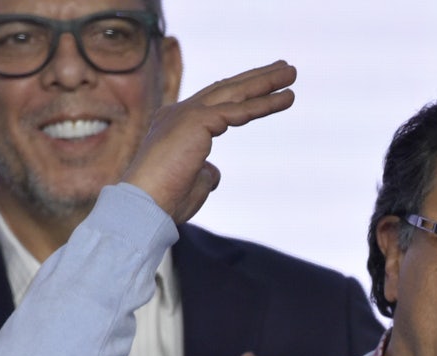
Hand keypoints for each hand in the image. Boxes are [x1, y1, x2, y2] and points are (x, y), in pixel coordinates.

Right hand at [122, 60, 296, 223]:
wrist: (145, 206)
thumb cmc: (165, 200)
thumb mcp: (193, 184)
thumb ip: (205, 173)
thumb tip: (215, 173)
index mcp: (176, 125)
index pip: (214, 102)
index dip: (240, 92)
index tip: (264, 86)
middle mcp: (179, 113)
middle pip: (226, 89)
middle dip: (257, 77)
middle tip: (285, 68)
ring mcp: (187, 114)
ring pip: (235, 92)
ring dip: (266, 81)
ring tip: (292, 72)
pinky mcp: (197, 122)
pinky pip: (239, 110)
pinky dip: (264, 103)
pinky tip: (287, 97)